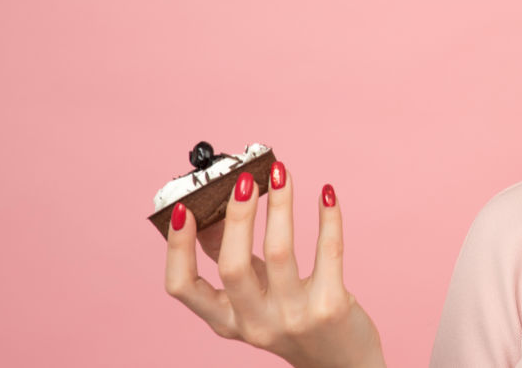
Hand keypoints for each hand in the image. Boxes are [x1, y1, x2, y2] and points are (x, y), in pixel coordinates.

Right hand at [164, 162, 384, 367]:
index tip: (183, 209)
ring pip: (281, 252)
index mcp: (227, 321)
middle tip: (244, 180)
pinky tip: (326, 193)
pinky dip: (328, 218)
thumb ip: (234, 261)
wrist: (344, 364)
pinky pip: (329, 251)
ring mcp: (294, 317)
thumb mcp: (257, 298)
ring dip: (280, 205)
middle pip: (233, 266)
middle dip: (236, 217)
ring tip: (282, 174)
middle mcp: (256, 323)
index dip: (177, 247)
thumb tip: (211, 212)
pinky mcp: (332, 306)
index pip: (182, 288)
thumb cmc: (296, 319)